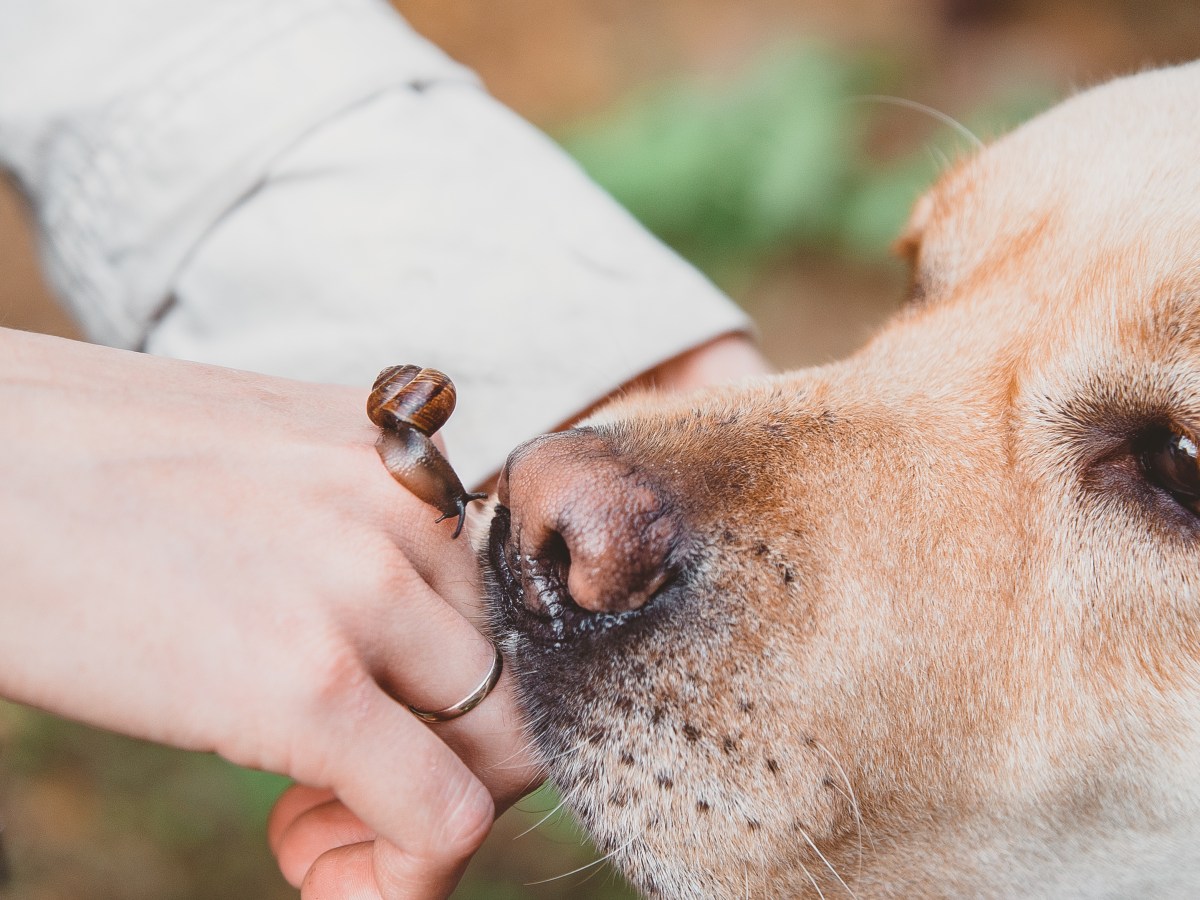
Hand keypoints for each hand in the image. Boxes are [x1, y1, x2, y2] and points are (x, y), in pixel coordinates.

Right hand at [0, 327, 539, 897]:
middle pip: (509, 681)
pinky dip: (404, 878)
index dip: (450, 693)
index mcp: (398, 460)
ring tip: (302, 819)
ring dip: (419, 815)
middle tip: (331, 791)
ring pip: (499, 752)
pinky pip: (441, 820)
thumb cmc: (77, 470)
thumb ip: (341, 533)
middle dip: (444, 759)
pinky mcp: (307, 683)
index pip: (501, 609)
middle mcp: (409, 510)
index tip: (371, 729)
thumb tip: (378, 637)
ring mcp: (367, 588)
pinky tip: (308, 866)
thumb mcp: (256, 470)